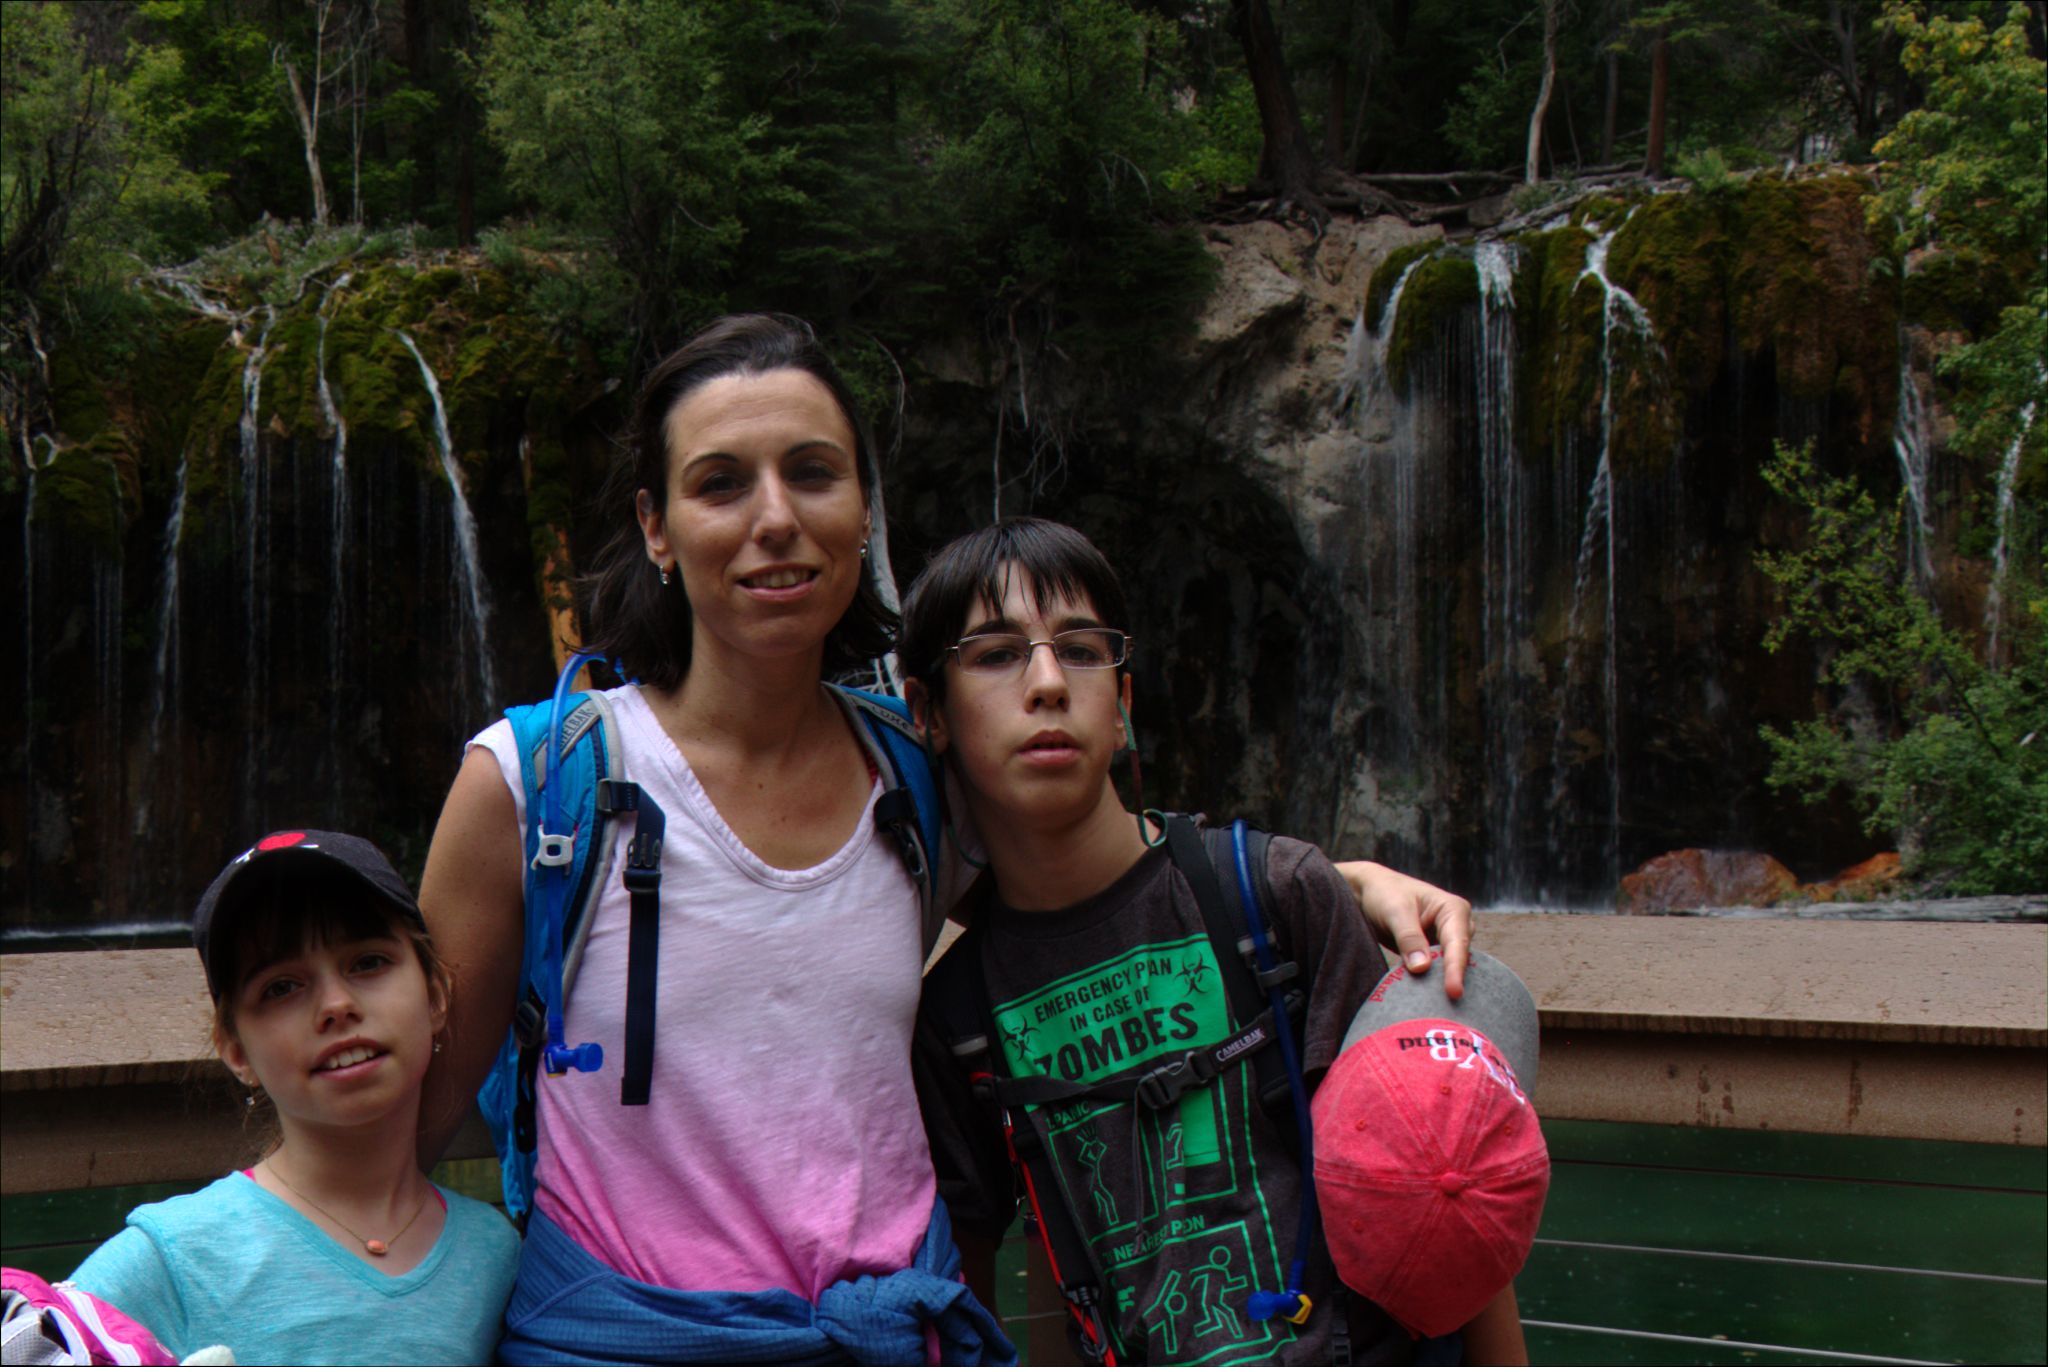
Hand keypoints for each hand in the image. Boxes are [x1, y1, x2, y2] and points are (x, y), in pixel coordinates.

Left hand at [1331, 860, 1472, 998]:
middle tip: (1447, 1009)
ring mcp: (1446, 941)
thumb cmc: (1384, 893)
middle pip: (1459, 959)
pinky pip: (1436, 972)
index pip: (1458, 943)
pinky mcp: (1433, 954)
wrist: (1367, 892)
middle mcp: (1456, 926)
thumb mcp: (1395, 911)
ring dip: (1441, 985)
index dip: (1455, 969)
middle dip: (1453, 980)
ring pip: (1449, 968)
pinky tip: (1424, 1001)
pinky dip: (1431, 984)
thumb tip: (1422, 968)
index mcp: (1454, 910)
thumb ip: (1409, 938)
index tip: (1453, 992)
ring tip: (1436, 1009)